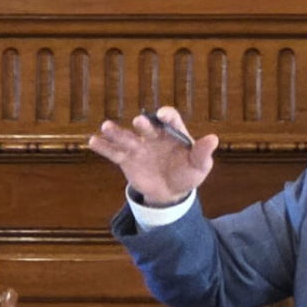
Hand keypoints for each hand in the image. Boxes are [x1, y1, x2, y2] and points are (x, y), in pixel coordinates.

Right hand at [86, 107, 217, 207]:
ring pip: (127, 138)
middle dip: (144, 124)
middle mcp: (154, 136)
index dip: (168, 116)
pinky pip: (114, 153)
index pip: (171, 119)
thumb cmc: (188, 174)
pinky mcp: (127, 160)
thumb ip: (203, 153)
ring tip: (106, 126)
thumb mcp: (200, 166)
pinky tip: (92, 141)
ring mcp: (139, 147)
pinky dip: (104, 147)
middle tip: (139, 121)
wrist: (171, 191)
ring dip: (116, 132)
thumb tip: (213, 139)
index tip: (163, 115)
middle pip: (147, 127)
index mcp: (173, 133)